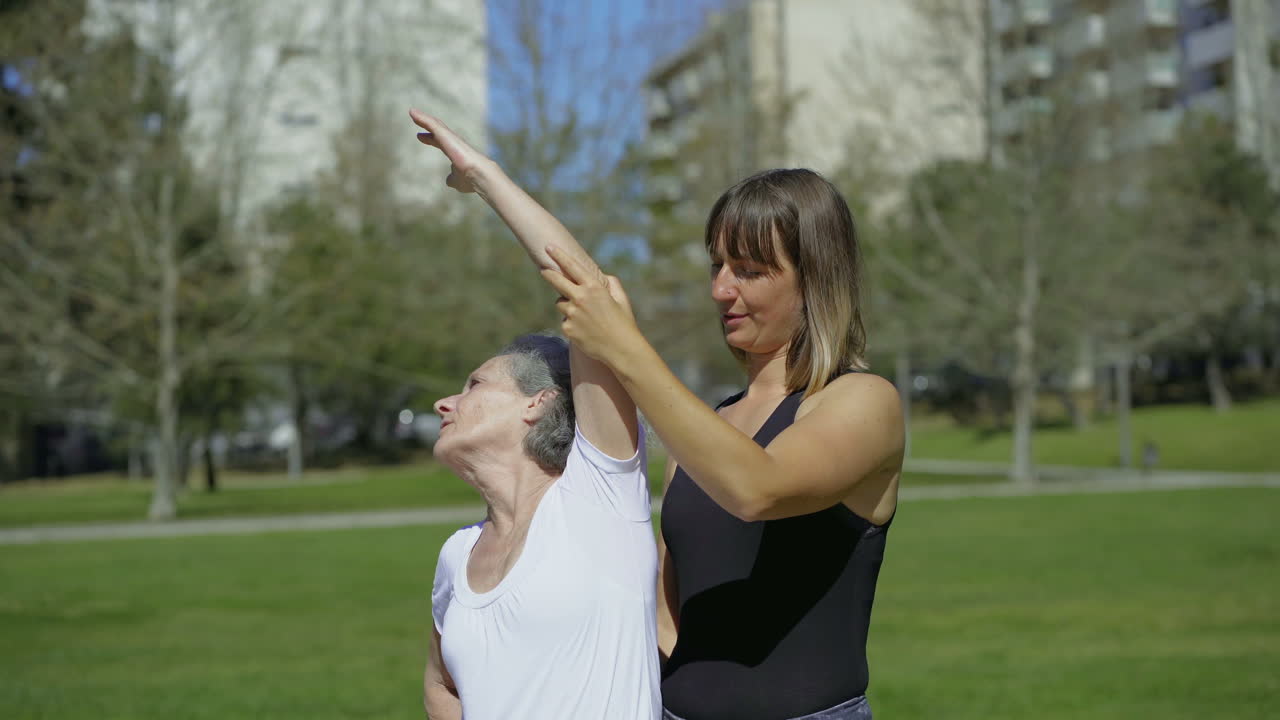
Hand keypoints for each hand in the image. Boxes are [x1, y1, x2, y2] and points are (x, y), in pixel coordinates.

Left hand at [409, 109, 488, 193]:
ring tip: (413, 112)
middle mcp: (454, 144)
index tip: (420, 137)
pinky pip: (432, 125)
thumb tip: (448, 180)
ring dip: (424, 119)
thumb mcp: (457, 181)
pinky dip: (422, 119)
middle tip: (416, 120)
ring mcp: (451, 139)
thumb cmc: (471, 180)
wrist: (479, 176)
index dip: (431, 140)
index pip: (442, 144)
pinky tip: (413, 113)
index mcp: (456, 154)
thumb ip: (452, 179)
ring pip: (436, 126)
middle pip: (439, 132)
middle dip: (428, 127)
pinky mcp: (446, 135)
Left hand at [540, 246, 640, 365]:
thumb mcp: (621, 298)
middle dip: (548, 273)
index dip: (559, 255)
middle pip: (556, 281)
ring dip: (567, 305)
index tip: (549, 247)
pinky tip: (585, 330)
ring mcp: (572, 314)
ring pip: (561, 303)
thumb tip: (602, 277)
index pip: (572, 267)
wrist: (621, 349)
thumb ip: (611, 283)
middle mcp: (580, 298)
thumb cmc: (623, 323)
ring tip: (585, 316)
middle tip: (543, 269)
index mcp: (594, 288)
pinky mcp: (567, 329)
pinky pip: (565, 321)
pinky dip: (572, 323)